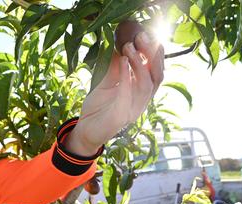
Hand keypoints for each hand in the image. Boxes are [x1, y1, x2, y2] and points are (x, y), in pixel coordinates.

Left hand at [67, 31, 164, 154]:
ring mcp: (133, 110)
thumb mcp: (107, 82)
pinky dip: (126, 77)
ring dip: (139, 64)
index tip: (148, 34)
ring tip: (129, 47)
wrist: (85, 131)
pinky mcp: (121, 117)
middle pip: (157, 77)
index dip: (155, 54)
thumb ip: (115, 67)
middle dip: (152, 55)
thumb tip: (119, 43)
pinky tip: (122, 61)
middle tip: (142, 36)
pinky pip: (127, 96)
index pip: (156, 72)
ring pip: (145, 86)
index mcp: (141, 93)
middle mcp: (142, 102)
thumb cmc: (98, 108)